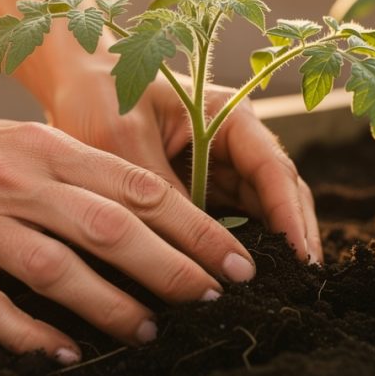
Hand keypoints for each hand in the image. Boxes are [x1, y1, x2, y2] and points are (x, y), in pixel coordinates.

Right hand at [0, 99, 255, 363]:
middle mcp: (13, 182)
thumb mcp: (16, 137)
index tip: (232, 254)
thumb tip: (144, 210)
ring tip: (149, 328)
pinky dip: (32, 332)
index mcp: (41, 147)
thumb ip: (73, 170)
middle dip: (171, 265)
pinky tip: (66, 352)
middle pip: (108, 227)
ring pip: (57, 268)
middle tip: (214, 294)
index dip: (191, 223)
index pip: (133, 186)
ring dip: (111, 303)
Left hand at [49, 71, 321, 263]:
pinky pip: (224, 223)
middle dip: (291, 240)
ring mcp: (217, 167)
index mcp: (227, 116)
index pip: (273, 169)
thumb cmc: (100, 96)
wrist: (73, 81)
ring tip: (271, 294)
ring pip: (257, 215)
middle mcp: (232, 143)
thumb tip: (188, 256)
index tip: (302, 258)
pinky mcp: (197, 189)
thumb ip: (159, 195)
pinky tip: (231, 282)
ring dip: (266, 250)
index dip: (291, 216)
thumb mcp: (124, 143)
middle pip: (277, 196)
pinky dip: (230, 251)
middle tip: (297, 289)